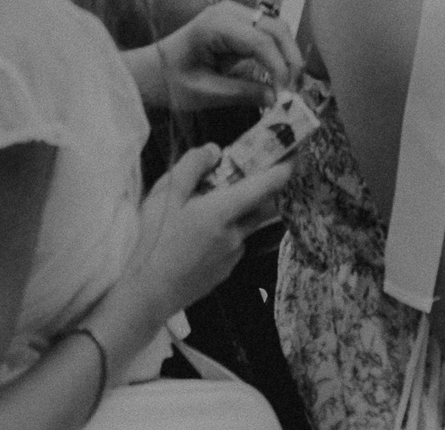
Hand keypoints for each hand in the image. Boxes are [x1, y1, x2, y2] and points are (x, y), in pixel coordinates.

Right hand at [120, 143, 297, 322]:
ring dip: (237, 212)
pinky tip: (199, 234)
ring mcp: (233, 256)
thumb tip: (215, 151)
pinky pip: (234, 243)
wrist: (149, 294)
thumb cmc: (156, 240)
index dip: (284, 167)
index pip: (266, 186)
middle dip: (261, 188)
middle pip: (261, 206)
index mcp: (224, 211)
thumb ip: (192, 166)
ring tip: (205, 207)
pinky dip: (226, 231)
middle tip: (246, 173)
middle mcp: (236, 234)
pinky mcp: (225, 272)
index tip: (296, 152)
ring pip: (244, 225)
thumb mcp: (166, 194)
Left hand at [153, 2, 301, 110]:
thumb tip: (278, 100)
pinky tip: (279, 76)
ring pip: (276, 28)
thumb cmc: (171, 81)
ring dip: (288, 55)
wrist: (152, 70)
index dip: (280, 68)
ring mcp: (235, 13)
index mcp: (217, 25)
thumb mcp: (206, 93)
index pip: (262, 40)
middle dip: (291, 59)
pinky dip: (278, 53)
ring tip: (289, 86)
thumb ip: (243, 94)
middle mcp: (229, 11)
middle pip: (276, 27)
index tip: (287, 96)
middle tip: (295, 91)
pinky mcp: (238, 23)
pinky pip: (267, 33)